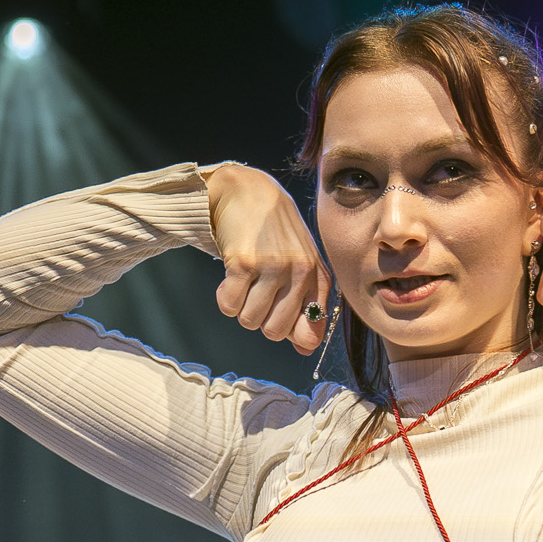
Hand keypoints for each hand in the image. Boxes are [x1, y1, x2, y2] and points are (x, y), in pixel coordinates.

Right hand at [206, 164, 330, 353]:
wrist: (249, 192)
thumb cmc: (276, 234)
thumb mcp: (300, 266)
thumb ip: (305, 308)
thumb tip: (306, 349)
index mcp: (317, 277)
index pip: (310, 332)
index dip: (290, 331)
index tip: (278, 313)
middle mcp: (299, 272)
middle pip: (275, 332)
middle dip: (261, 321)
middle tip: (257, 295)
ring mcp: (271, 266)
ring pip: (249, 321)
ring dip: (241, 308)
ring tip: (245, 282)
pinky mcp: (243, 262)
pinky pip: (230, 306)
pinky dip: (225, 299)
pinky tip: (231, 278)